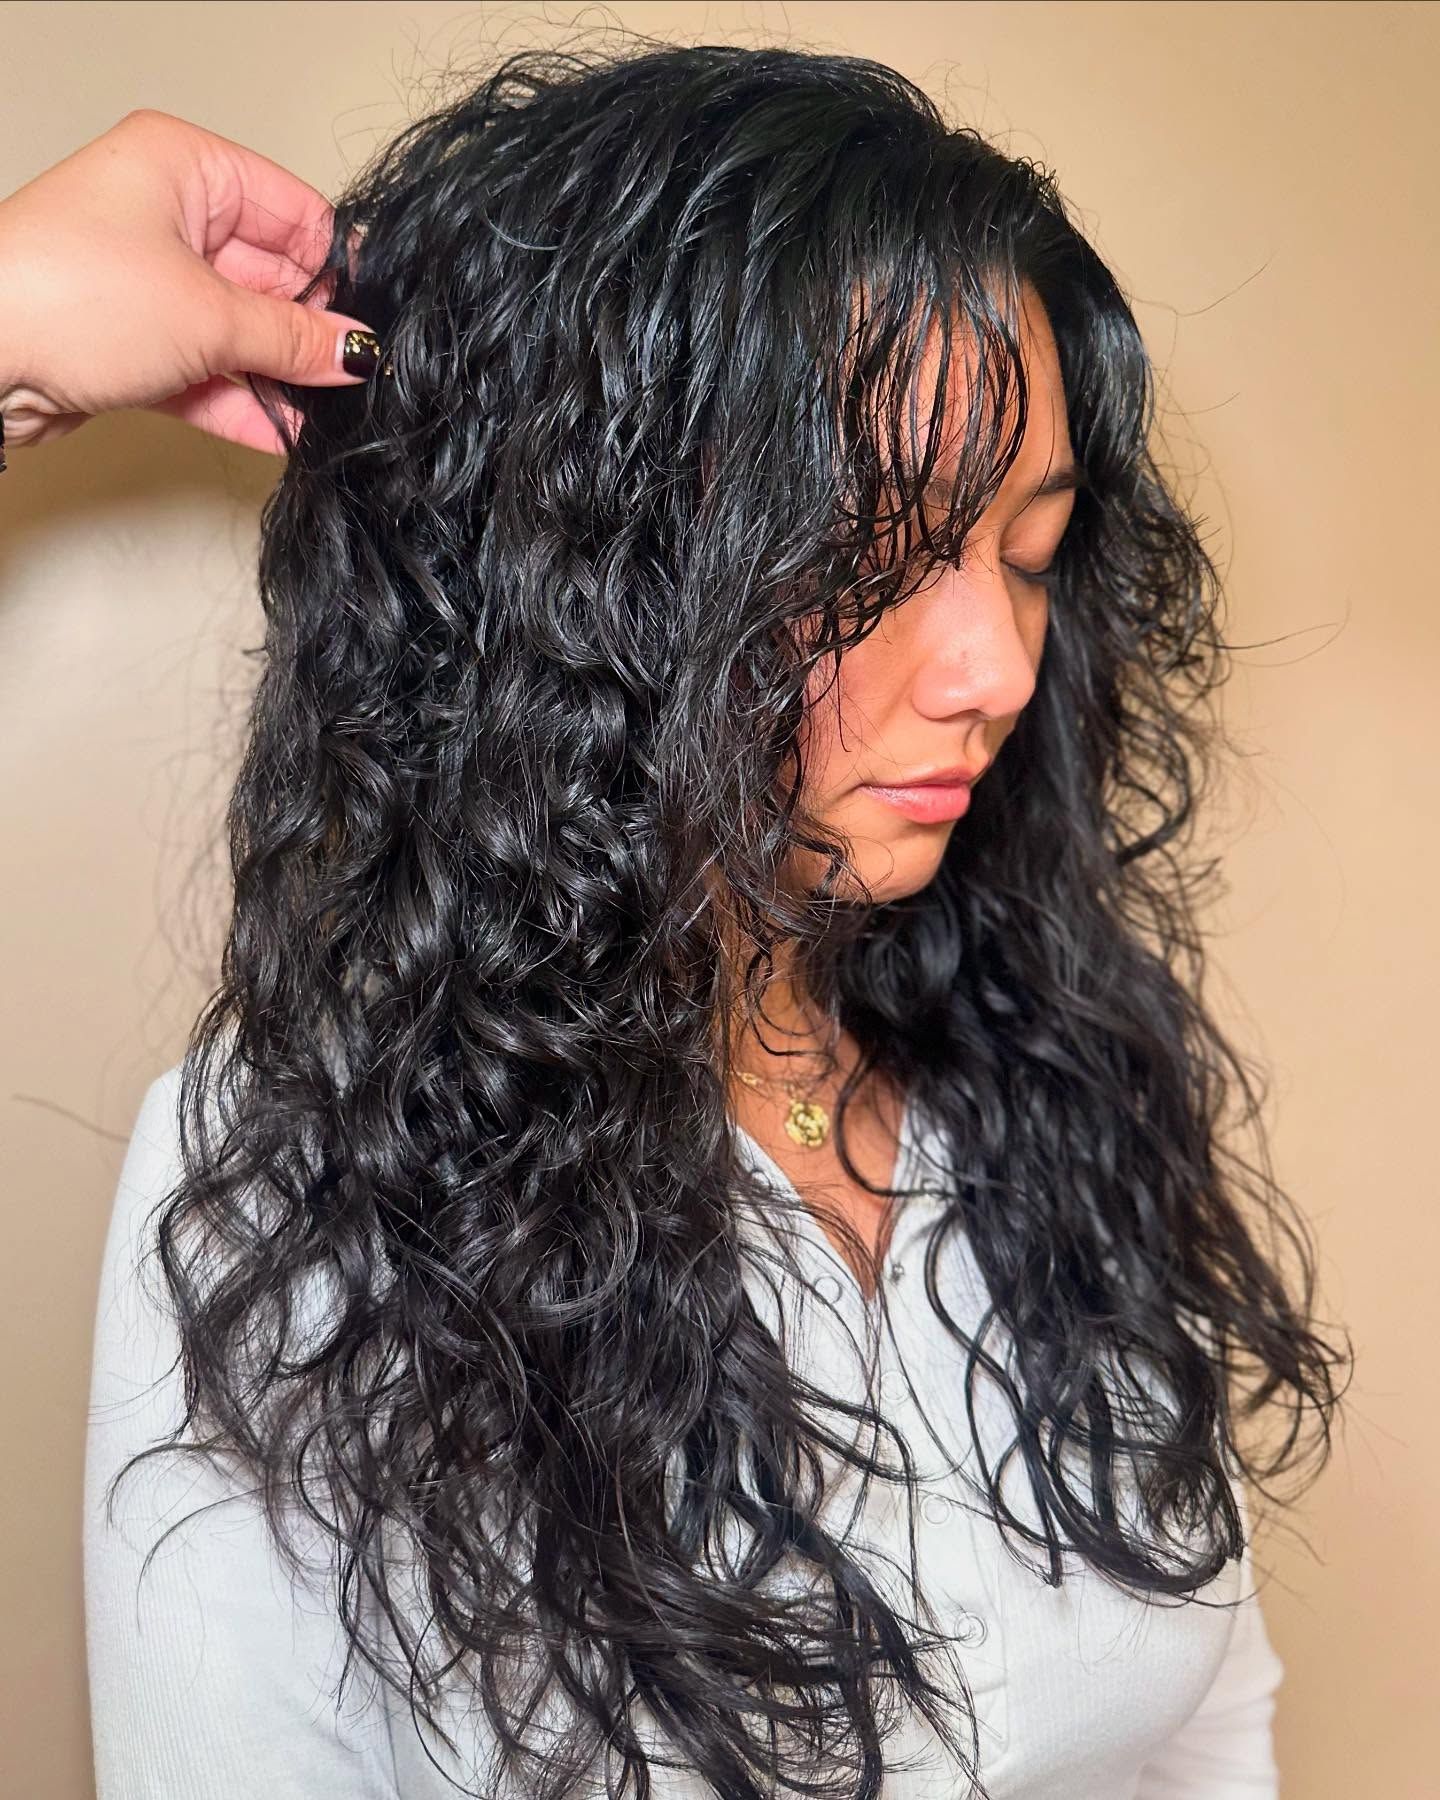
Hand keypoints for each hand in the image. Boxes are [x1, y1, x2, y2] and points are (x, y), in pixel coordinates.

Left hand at [0, 107, 380, 457]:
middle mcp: (165, 214)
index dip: (337, 270)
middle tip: (355, 380)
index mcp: (185, 167)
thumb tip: (355, 350)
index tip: (372, 323)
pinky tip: (285, 434)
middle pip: (271, 277)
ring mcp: (148, 281)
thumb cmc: (70, 295)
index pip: (293, 212)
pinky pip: (208, 369)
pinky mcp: (134, 342)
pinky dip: (243, 401)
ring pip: (240, 331)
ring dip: (281, 378)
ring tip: (328, 415)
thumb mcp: (210, 315)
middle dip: (310, 334)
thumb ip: (293, 338)